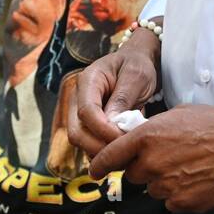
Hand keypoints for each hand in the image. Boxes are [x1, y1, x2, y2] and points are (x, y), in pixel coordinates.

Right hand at [67, 30, 159, 157]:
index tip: (124, 138)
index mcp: (88, 80)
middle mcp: (78, 97)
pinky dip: (102, 151)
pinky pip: (88, 143)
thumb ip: (123, 99)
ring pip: (80, 140)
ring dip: (100, 151)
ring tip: (125, 151)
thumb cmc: (137, 66)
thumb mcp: (136, 76)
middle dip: (99, 146)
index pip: (86, 111)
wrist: (135, 62)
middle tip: (125, 151)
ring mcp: (79, 111)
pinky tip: (121, 150)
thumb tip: (111, 125)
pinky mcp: (86, 123)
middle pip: (76, 131)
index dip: (103, 129)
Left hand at [88, 104, 213, 212]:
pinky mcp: (182, 202)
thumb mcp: (178, 114)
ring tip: (189, 166)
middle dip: (145, 168)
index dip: (100, 165)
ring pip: (154, 189)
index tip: (95, 170)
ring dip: (164, 181)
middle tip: (168, 158)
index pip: (111, 156)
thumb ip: (153, 128)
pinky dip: (180, 193)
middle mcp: (152, 163)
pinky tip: (197, 178)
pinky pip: (171, 202)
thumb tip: (140, 139)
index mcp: (147, 137)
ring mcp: (167, 186)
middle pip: (134, 175)